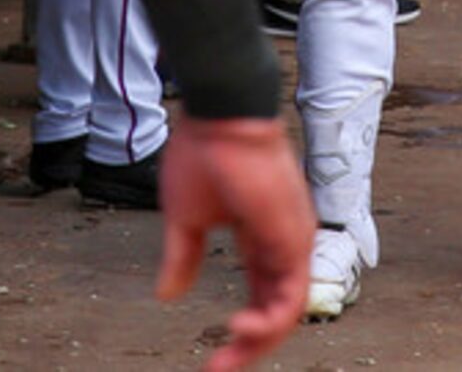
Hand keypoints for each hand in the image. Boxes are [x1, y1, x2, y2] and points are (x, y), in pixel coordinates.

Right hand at [154, 114, 313, 371]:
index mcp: (259, 237)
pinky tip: (241, 329)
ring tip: (228, 358)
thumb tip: (168, 295)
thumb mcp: (186, 217)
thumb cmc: (204, 151)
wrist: (220, 113)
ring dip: (260, 341)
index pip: (259, 296)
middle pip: (276, 310)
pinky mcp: (293, 235)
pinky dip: (270, 321)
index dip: (240, 330)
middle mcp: (282, 242)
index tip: (211, 358)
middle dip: (250, 346)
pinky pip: (292, 293)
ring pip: (288, 309)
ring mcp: (292, 239)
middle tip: (219, 369)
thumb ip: (183, 258)